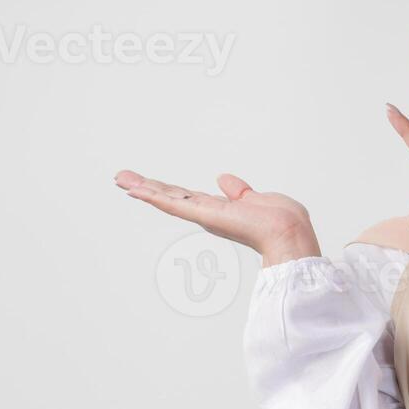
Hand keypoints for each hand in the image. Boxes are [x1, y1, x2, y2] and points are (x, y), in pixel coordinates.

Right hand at [113, 170, 320, 265]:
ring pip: (167, 199)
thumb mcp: (256, 199)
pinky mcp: (204, 215)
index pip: (187, 197)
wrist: (287, 231)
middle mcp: (208, 213)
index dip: (166, 190)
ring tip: (120, 179)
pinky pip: (175, 203)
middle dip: (146, 187)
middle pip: (171, 197)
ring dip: (143, 188)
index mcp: (220, 209)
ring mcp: (204, 215)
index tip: (145, 182)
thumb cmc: (281, 219)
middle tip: (120, 178)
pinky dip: (155, 196)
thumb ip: (238, 191)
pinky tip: (136, 189)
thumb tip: (223, 179)